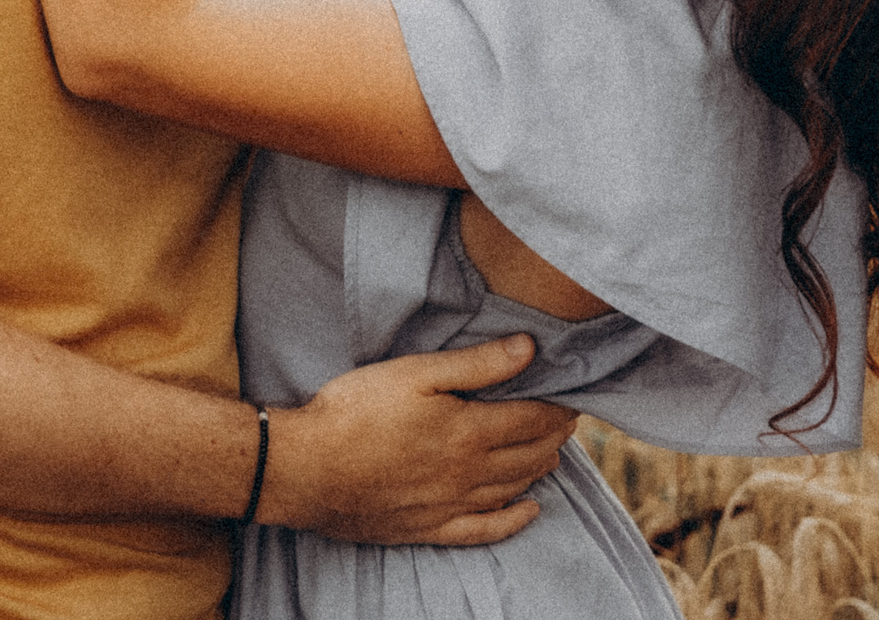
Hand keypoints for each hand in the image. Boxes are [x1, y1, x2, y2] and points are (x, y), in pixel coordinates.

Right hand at [257, 336, 578, 546]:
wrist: (306, 469)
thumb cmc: (355, 412)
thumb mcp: (414, 373)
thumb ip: (476, 364)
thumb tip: (529, 348)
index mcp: (469, 432)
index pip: (533, 419)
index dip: (558, 407)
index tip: (572, 394)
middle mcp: (468, 474)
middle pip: (529, 455)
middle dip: (555, 435)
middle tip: (567, 420)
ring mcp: (450, 505)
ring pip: (512, 488)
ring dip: (539, 469)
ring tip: (553, 452)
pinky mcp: (429, 528)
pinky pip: (483, 530)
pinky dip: (512, 521)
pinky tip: (528, 511)